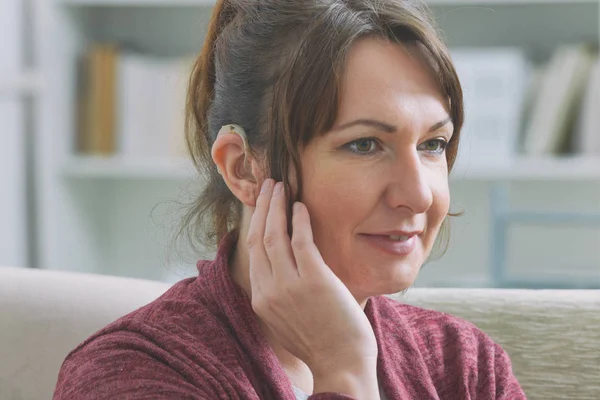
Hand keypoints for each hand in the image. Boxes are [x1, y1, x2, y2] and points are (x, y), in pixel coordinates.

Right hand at [247, 179, 378, 394]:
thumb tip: (282, 267)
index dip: (255, 224)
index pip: (252, 252)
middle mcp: (269, 290)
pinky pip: (301, 240)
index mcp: (260, 299)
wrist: (340, 364)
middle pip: (258, 238)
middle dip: (261, 207)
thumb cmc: (321, 342)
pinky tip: (300, 205)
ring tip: (280, 186)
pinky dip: (299, 219)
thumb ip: (278, 293)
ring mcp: (290, 285)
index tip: (260, 206)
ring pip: (274, 234)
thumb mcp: (286, 319)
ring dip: (276, 206)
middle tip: (267, 185)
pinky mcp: (314, 279)